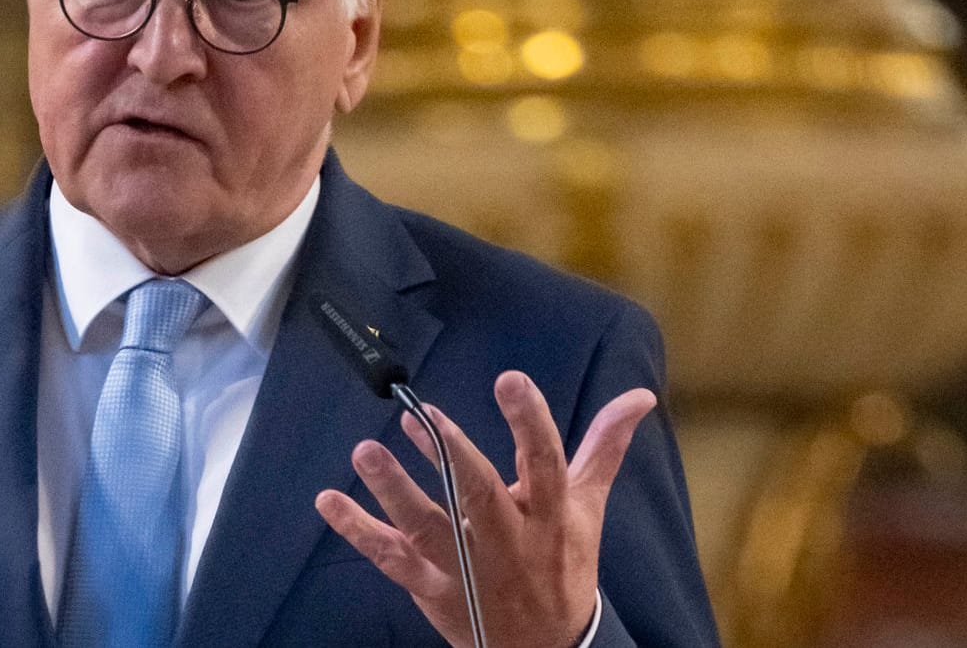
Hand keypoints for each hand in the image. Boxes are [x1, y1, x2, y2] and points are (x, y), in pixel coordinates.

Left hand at [314, 371, 656, 647]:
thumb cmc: (562, 566)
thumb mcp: (587, 508)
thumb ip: (604, 447)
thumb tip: (639, 396)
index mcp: (549, 515)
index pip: (545, 463)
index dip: (530, 423)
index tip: (510, 380)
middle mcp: (507, 541)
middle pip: (479, 497)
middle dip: (453, 457)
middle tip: (425, 416)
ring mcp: (466, 566)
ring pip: (426, 528)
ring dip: (393, 490)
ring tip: (366, 452)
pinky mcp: (432, 586)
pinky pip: (390, 556)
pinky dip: (357, 530)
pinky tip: (327, 501)